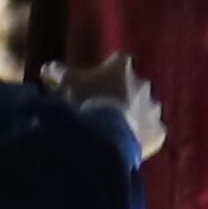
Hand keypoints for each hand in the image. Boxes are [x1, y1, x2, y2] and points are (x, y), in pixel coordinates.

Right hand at [46, 54, 166, 164]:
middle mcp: (143, 84)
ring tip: (116, 130)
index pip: (117, 62)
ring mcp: (153, 109)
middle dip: (122, 95)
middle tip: (104, 109)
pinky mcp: (158, 133)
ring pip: (146, 110)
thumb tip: (49, 69)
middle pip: (134, 87)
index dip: (106, 73)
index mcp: (122, 67)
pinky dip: (143, 138)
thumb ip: (57, 72)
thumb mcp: (63, 83)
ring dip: (134, 117)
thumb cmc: (83, 102)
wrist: (103, 136)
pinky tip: (127, 146)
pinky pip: (153, 134)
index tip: (95, 84)